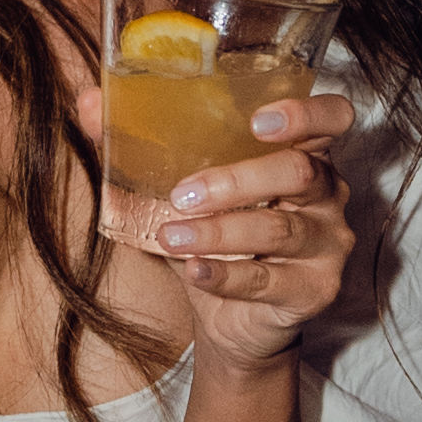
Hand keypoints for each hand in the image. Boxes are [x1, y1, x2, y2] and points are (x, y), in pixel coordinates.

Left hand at [84, 85, 357, 379]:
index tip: (258, 121)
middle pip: (299, 172)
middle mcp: (328, 194)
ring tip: (170, 236)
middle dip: (235, 180)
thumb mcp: (176, 189)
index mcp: (304, 153)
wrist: (228, 320)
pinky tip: (193, 271)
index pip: (333, 117)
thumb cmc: (212, 239)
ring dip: (217, 232)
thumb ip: (138, 144)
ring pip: (278, 229)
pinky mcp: (315, 291)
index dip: (306, 114)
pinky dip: (224, 277)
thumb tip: (88, 101)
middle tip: (182, 193)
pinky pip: (269, 281)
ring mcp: (327, 245)